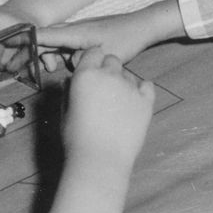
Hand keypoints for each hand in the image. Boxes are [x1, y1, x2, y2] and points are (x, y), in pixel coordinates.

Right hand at [38, 0, 184, 71]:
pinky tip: (68, 64)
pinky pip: (66, 44)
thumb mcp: (104, 55)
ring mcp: (80, 31)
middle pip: (46, 39)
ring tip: (51, 67)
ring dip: (51, 54)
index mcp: (76, 32)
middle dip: (36, 52)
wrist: (143, 26)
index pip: (44, 35)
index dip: (25, 39)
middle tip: (30, 65)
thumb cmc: (126, 39)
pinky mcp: (85, 35)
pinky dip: (62, 53)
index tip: (7, 42)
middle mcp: (74, 29)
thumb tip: (68, 64)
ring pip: (56, 42)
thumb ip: (83, 62)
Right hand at [62, 47, 154, 172]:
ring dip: (123, 83)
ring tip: (116, 106)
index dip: (92, 61)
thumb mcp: (65, 111)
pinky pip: (147, 86)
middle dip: (108, 70)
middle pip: (112, 60)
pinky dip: (142, 91)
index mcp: (86, 74)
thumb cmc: (77, 138)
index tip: (91, 72)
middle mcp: (109, 75)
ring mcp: (130, 88)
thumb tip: (72, 80)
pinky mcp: (146, 101)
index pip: (93, 52)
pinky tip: (133, 103)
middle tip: (103, 90)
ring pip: (129, 74)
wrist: (100, 160)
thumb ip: (70, 90)